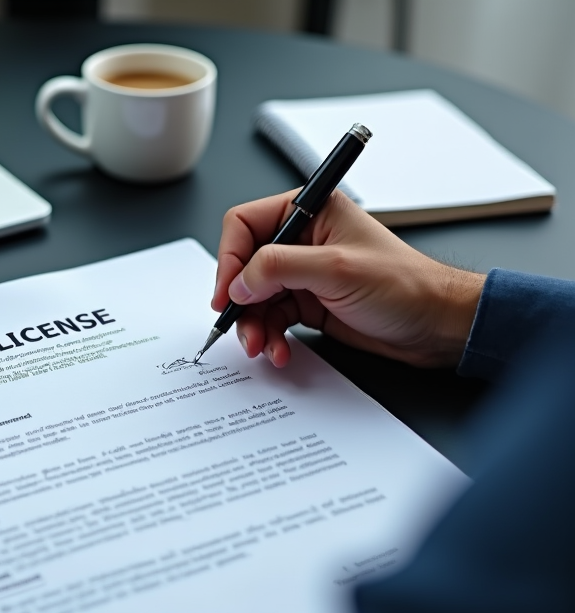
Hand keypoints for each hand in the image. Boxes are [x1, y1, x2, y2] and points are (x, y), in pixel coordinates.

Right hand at [211, 190, 485, 367]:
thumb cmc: (405, 286)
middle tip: (240, 326)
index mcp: (309, 211)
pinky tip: (278, 350)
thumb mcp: (336, 270)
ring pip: (254, 297)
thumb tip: (238, 281)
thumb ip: (279, 268)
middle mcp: (301, 239)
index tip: (227, 292)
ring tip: (261, 346)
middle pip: (244, 265)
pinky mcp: (307, 303)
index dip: (230, 259)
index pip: (244, 224)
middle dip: (240, 300)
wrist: (436, 325)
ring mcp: (303, 273)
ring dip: (253, 324)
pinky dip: (269, 336)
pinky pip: (272, 318)